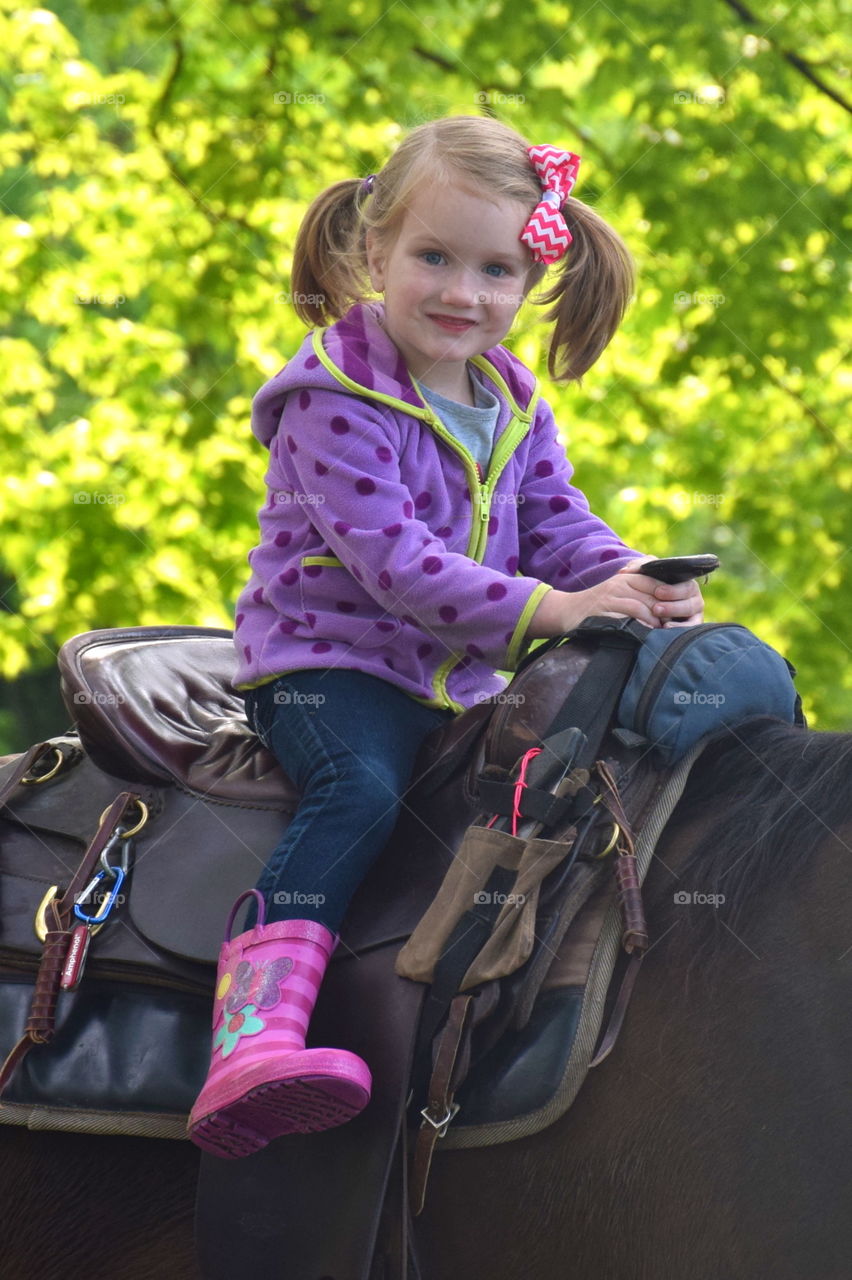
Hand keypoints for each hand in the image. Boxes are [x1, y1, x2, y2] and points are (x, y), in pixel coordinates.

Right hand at [526, 559, 703, 638]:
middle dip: (665, 612)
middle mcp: (619, 583)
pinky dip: (640, 627)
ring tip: (660, 633)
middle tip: (672, 626)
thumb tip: (665, 600)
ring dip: (654, 621)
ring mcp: (611, 597)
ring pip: (642, 606)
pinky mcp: (603, 611)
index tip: (676, 612)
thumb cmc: (596, 606)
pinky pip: (627, 618)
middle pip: (653, 595)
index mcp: (626, 577)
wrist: (566, 611)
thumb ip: (638, 591)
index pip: (656, 583)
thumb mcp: (617, 591)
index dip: (668, 597)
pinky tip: (646, 635)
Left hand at [616, 558, 704, 626]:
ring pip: (691, 616)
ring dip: (675, 618)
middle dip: (673, 606)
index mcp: (686, 584)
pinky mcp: (691, 626)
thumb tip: (626, 571)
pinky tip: (666, 629)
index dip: (673, 590)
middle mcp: (693, 599)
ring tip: (661, 621)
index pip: (686, 587)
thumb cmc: (650, 585)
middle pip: (690, 602)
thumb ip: (638, 568)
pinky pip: (690, 628)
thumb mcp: (645, 574)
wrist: (649, 603)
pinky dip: (680, 628)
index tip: (657, 592)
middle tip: (656, 608)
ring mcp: (693, 614)